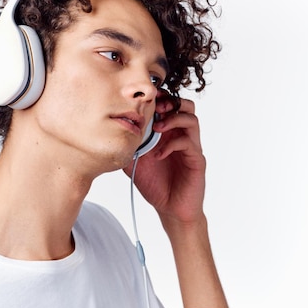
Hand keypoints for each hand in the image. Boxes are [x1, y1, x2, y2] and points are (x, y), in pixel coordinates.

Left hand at [124, 90, 206, 225]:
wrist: (171, 209)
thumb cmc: (156, 185)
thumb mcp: (134, 164)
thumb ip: (127, 148)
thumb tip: (111, 136)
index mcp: (169, 133)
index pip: (170, 106)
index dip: (160, 98)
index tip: (145, 99)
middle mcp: (182, 136)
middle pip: (186, 106)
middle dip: (170, 102)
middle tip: (155, 109)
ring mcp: (191, 147)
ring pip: (192, 120)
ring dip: (173, 119)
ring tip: (157, 129)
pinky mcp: (196, 160)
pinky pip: (188, 143)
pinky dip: (172, 144)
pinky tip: (159, 154)